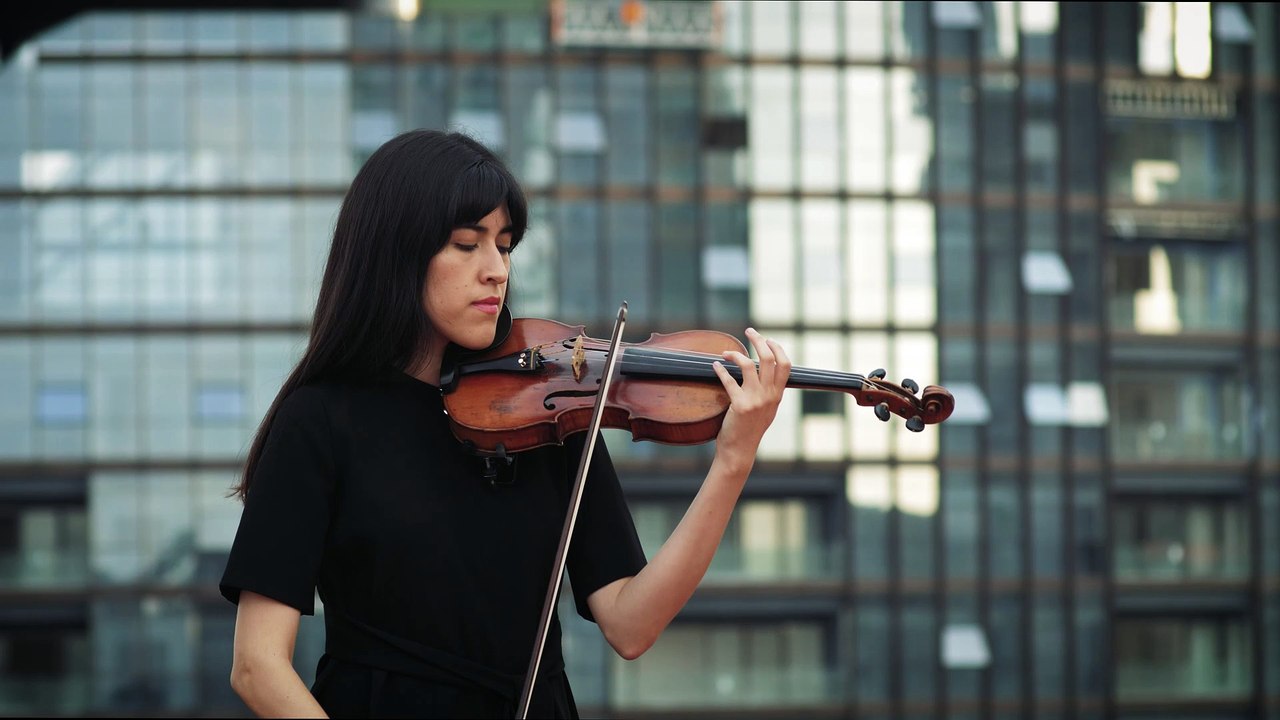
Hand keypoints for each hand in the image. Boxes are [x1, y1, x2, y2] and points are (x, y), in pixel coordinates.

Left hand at [710, 328, 790, 474]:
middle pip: (769, 358)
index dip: (777, 348)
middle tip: (749, 331)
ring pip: (749, 365)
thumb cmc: (750, 430)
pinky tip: (715, 365)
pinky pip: (729, 380)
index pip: (786, 364)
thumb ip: (768, 392)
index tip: (767, 339)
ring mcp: (756, 400)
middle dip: (759, 340)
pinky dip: (721, 370)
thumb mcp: (767, 410)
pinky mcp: (740, 405)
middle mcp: (769, 396)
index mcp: (778, 395)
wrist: (739, 451)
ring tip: (726, 351)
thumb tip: (763, 372)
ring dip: (735, 353)